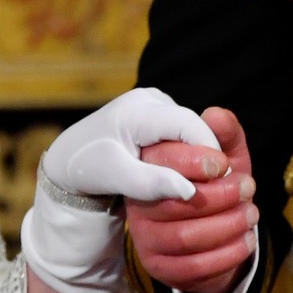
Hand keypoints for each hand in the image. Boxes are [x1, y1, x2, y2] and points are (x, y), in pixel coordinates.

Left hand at [21, 88, 219, 292]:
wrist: (69, 158)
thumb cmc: (88, 168)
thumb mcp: (116, 178)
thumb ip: (150, 183)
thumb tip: (190, 192)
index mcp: (137, 109)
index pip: (187, 124)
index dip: (209, 149)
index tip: (223, 176)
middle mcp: (149, 100)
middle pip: (191, 126)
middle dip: (207, 154)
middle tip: (222, 185)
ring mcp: (153, 105)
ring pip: (188, 130)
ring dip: (198, 155)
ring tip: (207, 183)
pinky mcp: (156, 115)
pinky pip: (180, 132)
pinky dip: (187, 153)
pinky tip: (190, 176)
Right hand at [128, 107, 256, 292]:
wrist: (214, 229)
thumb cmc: (217, 182)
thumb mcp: (225, 154)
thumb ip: (223, 133)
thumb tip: (215, 115)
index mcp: (147, 165)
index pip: (161, 161)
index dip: (195, 161)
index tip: (227, 163)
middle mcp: (138, 201)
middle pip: (175, 203)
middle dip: (221, 196)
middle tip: (250, 187)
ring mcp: (144, 236)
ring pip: (186, 237)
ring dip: (227, 226)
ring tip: (252, 214)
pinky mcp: (157, 266)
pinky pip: (193, 267)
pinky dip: (227, 255)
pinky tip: (247, 240)